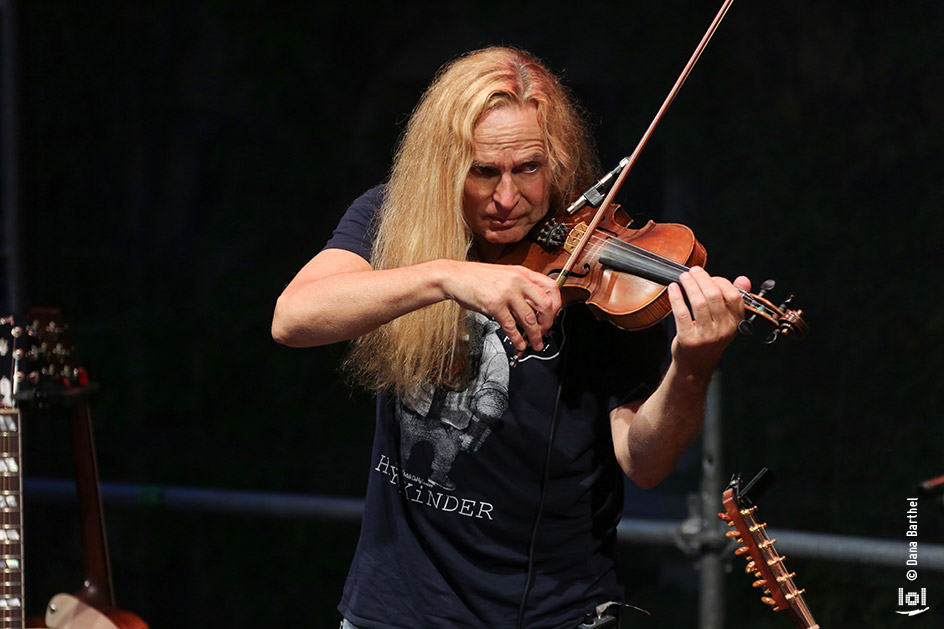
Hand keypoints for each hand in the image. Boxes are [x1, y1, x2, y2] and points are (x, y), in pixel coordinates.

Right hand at [441, 261, 561, 351]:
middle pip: (546, 304)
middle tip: (544, 332)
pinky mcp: (495, 304)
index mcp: (523, 272)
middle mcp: (518, 280)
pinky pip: (511, 325)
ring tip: (535, 344)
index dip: (556, 306)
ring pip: (530, 318)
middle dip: (548, 323)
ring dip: (535, 335)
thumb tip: (534, 311)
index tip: (551, 317)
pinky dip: (517, 338)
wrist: (455, 276)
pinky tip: (519, 343)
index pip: (551, 288)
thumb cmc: (478, 278)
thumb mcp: (505, 277)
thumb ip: (521, 290)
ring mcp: (507, 292)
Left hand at [667, 266, 750, 377]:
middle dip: (702, 279)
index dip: (721, 282)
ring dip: (689, 285)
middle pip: (714, 296)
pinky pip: (682, 313)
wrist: (695, 366)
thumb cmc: (709, 339)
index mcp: (735, 322)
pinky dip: (676, 297)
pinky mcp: (689, 339)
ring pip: (699, 303)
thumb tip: (743, 279)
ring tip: (683, 277)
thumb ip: (733, 299)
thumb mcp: (726, 321)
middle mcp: (723, 329)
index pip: (734, 296)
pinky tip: (673, 288)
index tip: (709, 277)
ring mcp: (706, 336)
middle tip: (693, 271)